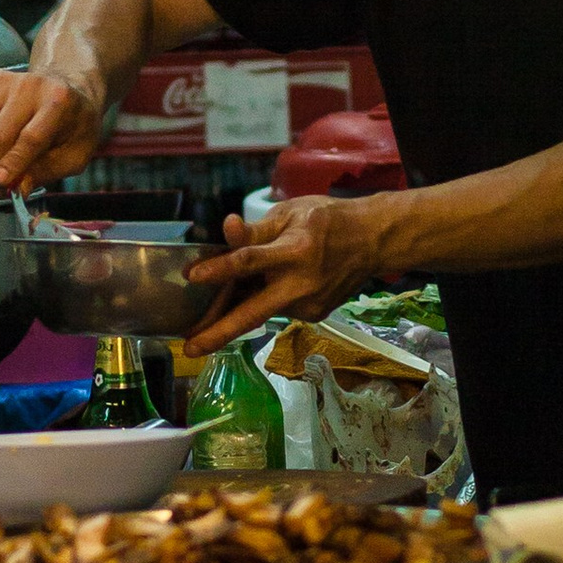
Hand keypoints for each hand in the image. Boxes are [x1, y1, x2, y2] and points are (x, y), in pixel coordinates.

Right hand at [0, 63, 104, 192]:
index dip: (12, 163)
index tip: (1, 183)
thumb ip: (46, 172)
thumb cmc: (73, 124)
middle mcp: (30, 86)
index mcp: (59, 101)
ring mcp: (4, 80)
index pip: (30, 137)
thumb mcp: (74, 155)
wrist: (66, 88)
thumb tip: (17, 187)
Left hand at [185, 194, 386, 349]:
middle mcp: (301, 285)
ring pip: (261, 311)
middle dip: (219, 333)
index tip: (192, 276)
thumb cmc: (327, 220)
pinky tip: (256, 294)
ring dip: (233, 313)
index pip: (250, 261)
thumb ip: (256, 229)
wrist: (373, 241)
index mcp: (295, 251)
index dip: (219, 268)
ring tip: (205, 320)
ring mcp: (309, 306)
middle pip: (253, 313)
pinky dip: (260, 304)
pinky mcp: (313, 316)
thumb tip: (227, 228)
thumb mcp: (290, 213)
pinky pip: (276, 310)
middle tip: (189, 349)